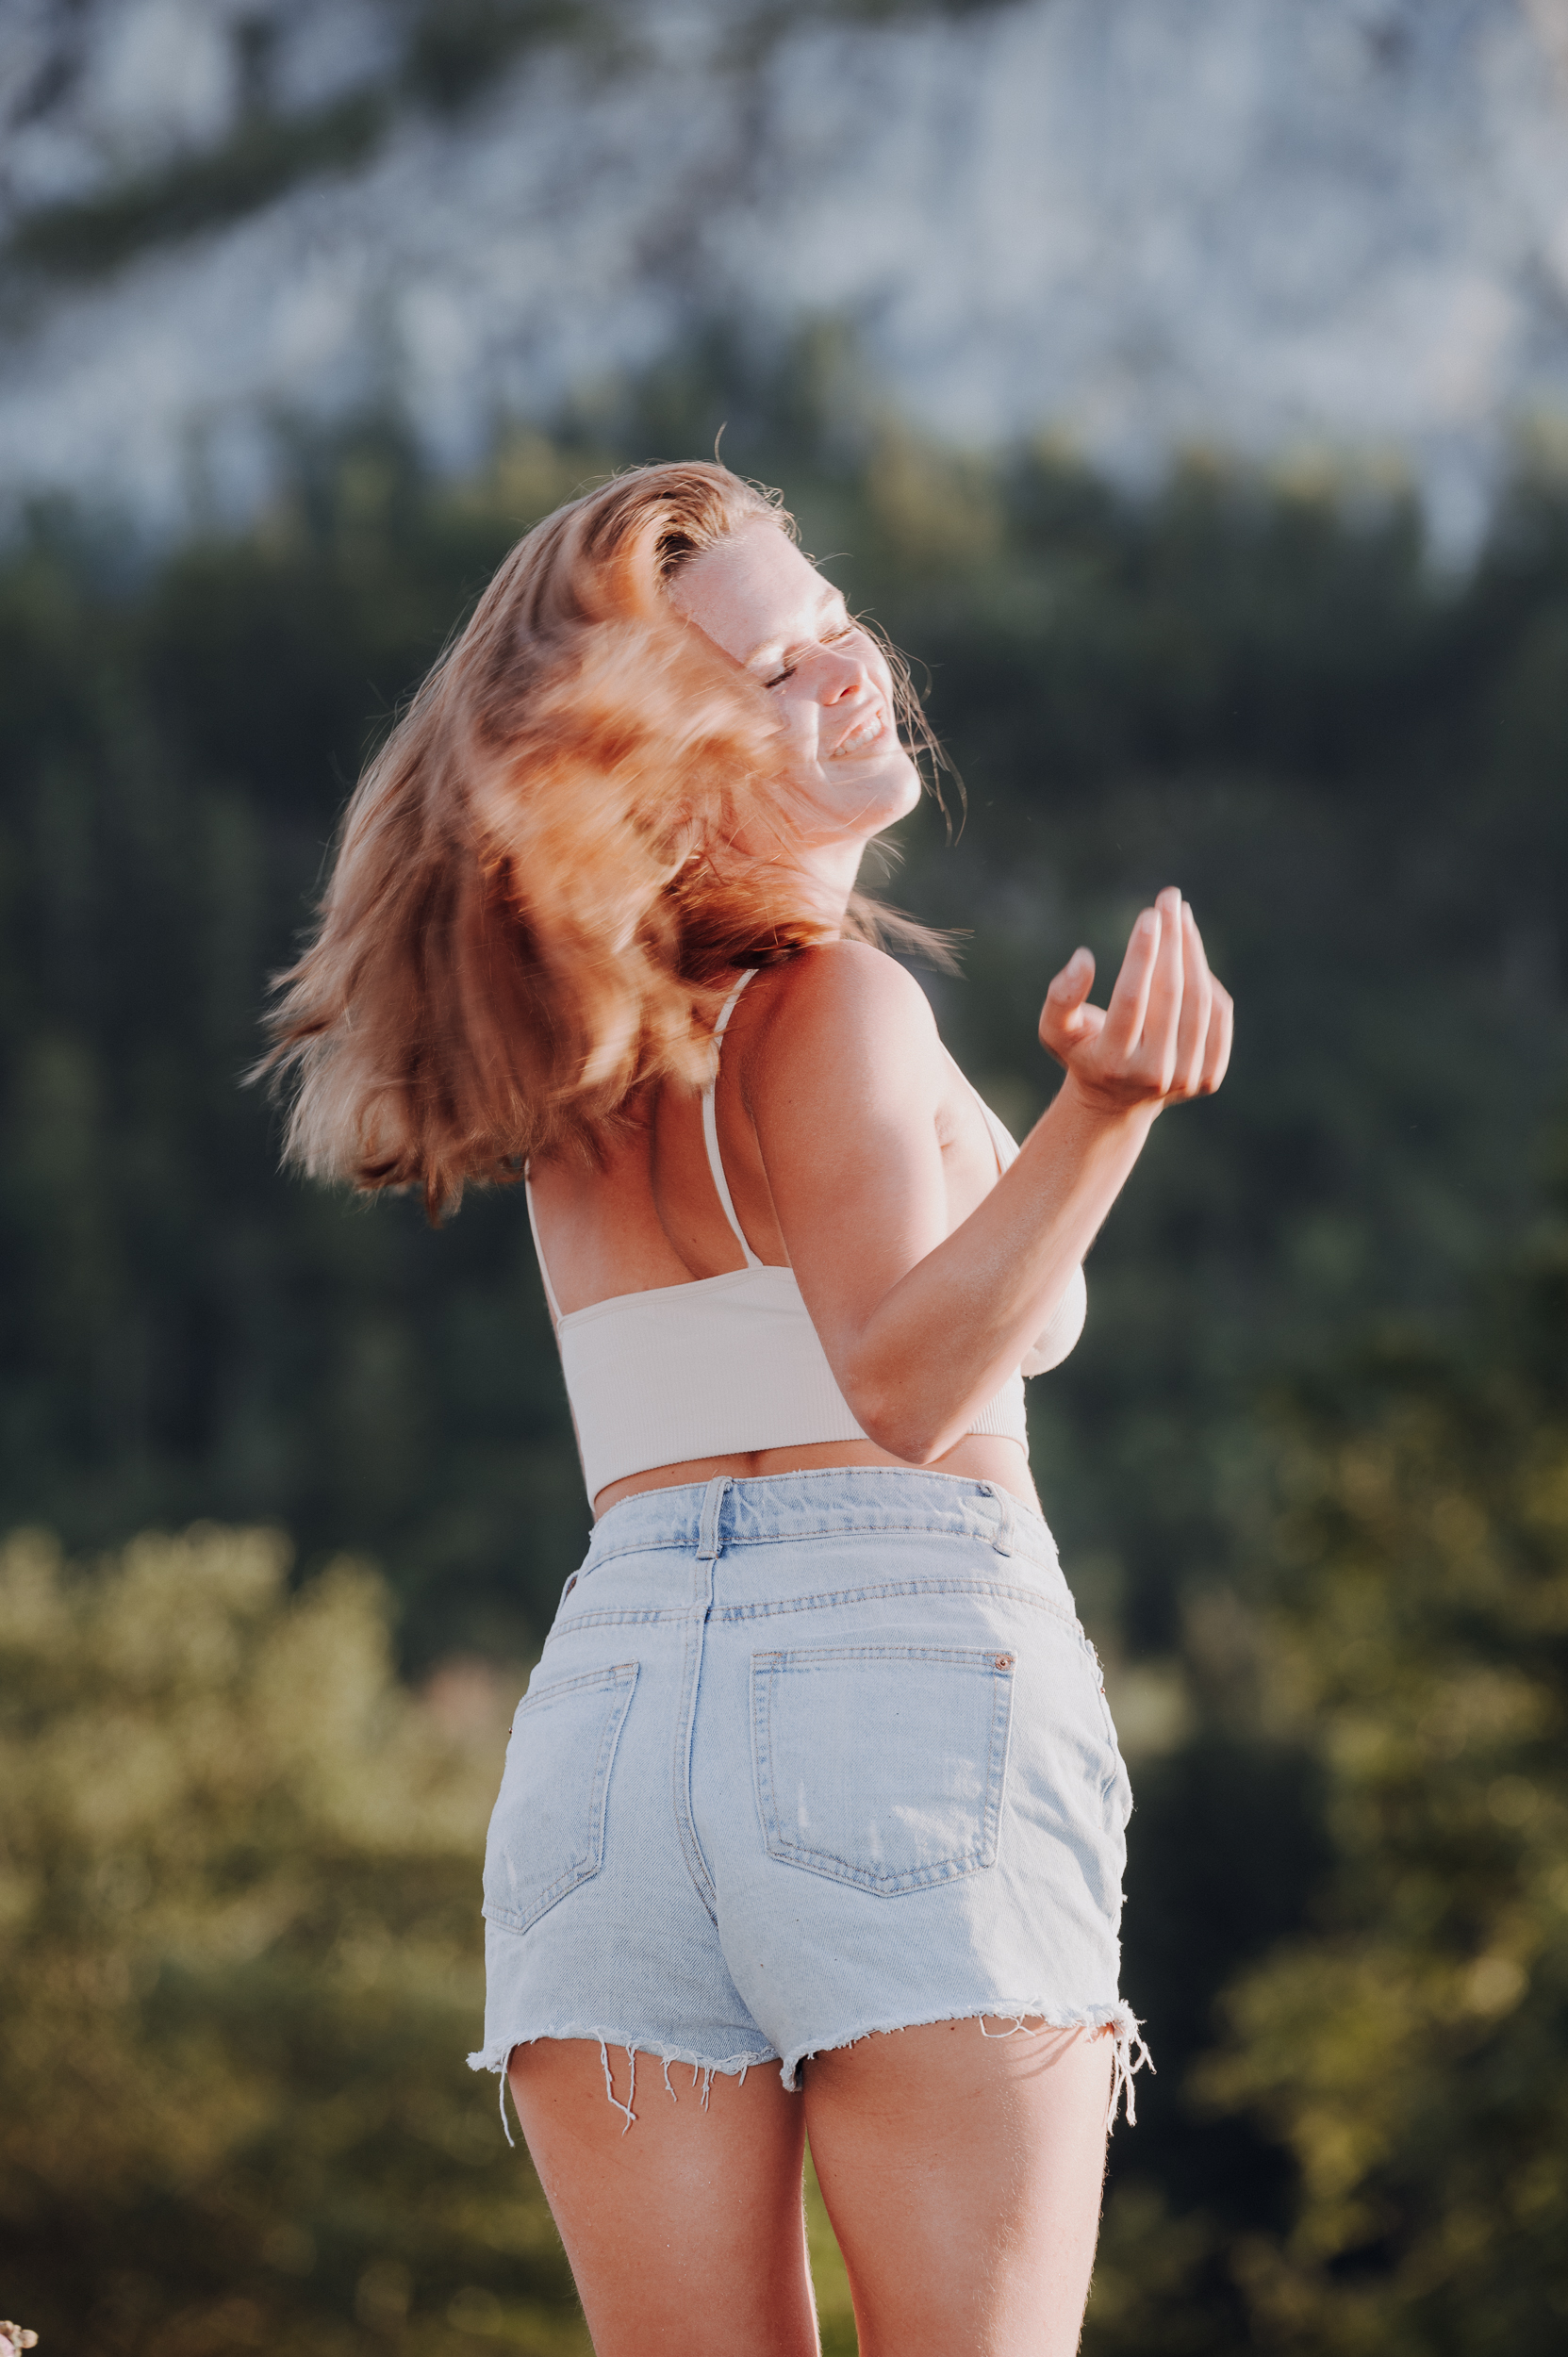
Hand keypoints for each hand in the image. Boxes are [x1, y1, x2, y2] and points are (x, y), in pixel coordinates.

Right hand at [1039, 886, 1233, 1116]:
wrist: (1116, 1101)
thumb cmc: (1082, 1052)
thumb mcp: (1056, 1030)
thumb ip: (1061, 996)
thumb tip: (1084, 958)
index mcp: (1112, 1063)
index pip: (1132, 1000)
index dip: (1141, 955)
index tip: (1148, 916)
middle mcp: (1152, 1075)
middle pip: (1170, 995)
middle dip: (1171, 941)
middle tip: (1169, 899)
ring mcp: (1185, 1079)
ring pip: (1199, 1002)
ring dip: (1193, 952)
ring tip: (1182, 918)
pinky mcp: (1209, 1078)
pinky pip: (1218, 1016)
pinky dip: (1208, 982)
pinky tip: (1191, 956)